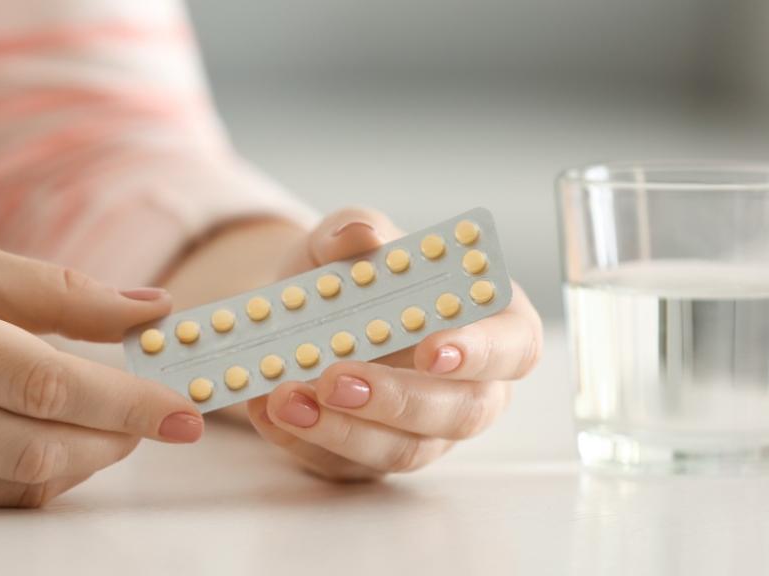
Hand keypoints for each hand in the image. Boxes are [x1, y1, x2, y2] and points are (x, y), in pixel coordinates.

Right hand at [0, 215, 201, 505]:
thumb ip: (63, 292)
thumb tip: (154, 310)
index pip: (41, 384)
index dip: (125, 403)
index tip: (184, 409)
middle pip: (31, 451)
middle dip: (114, 441)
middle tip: (155, 417)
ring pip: (10, 485)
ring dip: (82, 461)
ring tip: (112, 423)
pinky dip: (35, 474)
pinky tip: (56, 437)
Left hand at [246, 209, 542, 480]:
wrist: (298, 313)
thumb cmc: (347, 274)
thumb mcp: (344, 241)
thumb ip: (355, 230)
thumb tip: (360, 234)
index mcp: (489, 324)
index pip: (513, 347)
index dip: (480, 353)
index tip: (431, 349)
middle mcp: (469, 387)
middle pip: (460, 412)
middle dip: (396, 399)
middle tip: (337, 379)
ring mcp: (423, 432)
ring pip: (401, 449)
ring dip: (342, 429)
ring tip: (287, 398)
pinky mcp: (371, 459)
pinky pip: (345, 464)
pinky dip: (301, 439)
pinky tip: (266, 408)